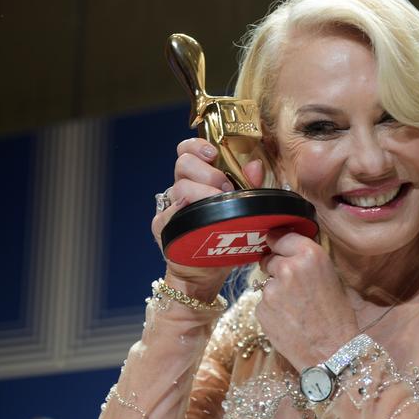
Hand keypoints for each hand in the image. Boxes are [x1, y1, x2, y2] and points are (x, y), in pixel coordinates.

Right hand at [151, 138, 263, 299]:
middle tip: (225, 188)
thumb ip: (249, 186)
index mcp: (198, 178)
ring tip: (220, 205)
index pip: (188, 151)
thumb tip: (255, 166)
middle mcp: (181, 188)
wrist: (208, 272)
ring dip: (202, 193)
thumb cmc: (226, 238)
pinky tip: (198, 220)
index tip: (214, 154)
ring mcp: (170, 207)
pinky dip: (184, 213)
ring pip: (179, 187)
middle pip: (183, 163)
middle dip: (207, 172)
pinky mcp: (163, 226)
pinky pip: (169, 214)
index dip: (198, 146)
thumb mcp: (243, 210)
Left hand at [257, 231, 358, 370]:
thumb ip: (308, 261)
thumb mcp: (330, 277)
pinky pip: (263, 302)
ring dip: (275, 290)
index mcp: (310, 255)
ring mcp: (271, 289)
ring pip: (266, 282)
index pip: (282, 236)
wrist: (331, 351)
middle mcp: (288, 267)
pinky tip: (287, 319)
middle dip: (277, 268)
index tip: (274, 243)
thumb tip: (288, 252)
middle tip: (293, 286)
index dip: (278, 241)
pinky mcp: (261, 308)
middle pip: (270, 258)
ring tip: (294, 308)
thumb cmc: (337, 316)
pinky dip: (271, 309)